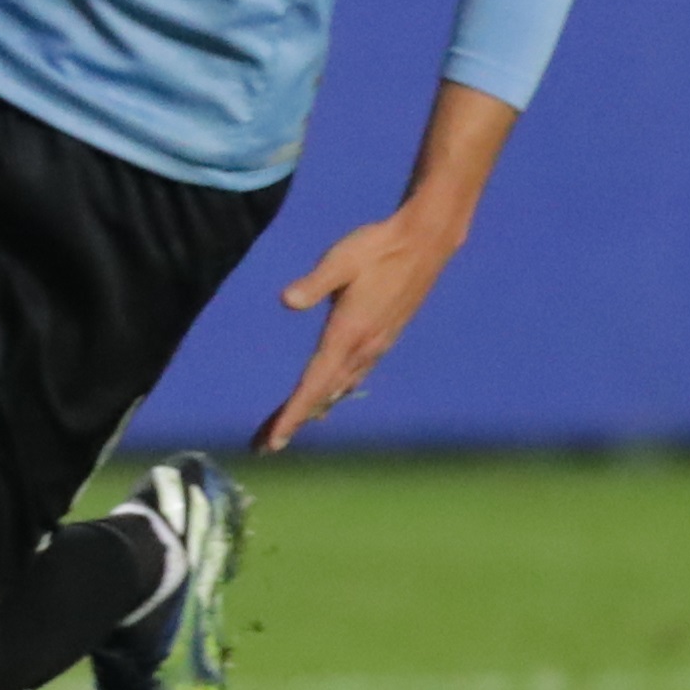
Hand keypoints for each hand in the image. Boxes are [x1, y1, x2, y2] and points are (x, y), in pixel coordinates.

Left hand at [256, 199, 464, 452]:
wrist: (425, 242)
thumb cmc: (378, 247)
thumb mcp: (340, 260)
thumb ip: (314, 283)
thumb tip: (287, 300)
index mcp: (348, 334)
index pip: (314, 384)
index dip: (292, 414)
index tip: (274, 440)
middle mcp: (364, 347)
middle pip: (322, 394)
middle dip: (293, 421)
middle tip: (264, 447)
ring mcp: (376, 344)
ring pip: (338, 387)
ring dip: (312, 409)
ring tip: (285, 429)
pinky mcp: (383, 337)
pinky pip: (354, 375)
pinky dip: (333, 391)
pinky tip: (327, 396)